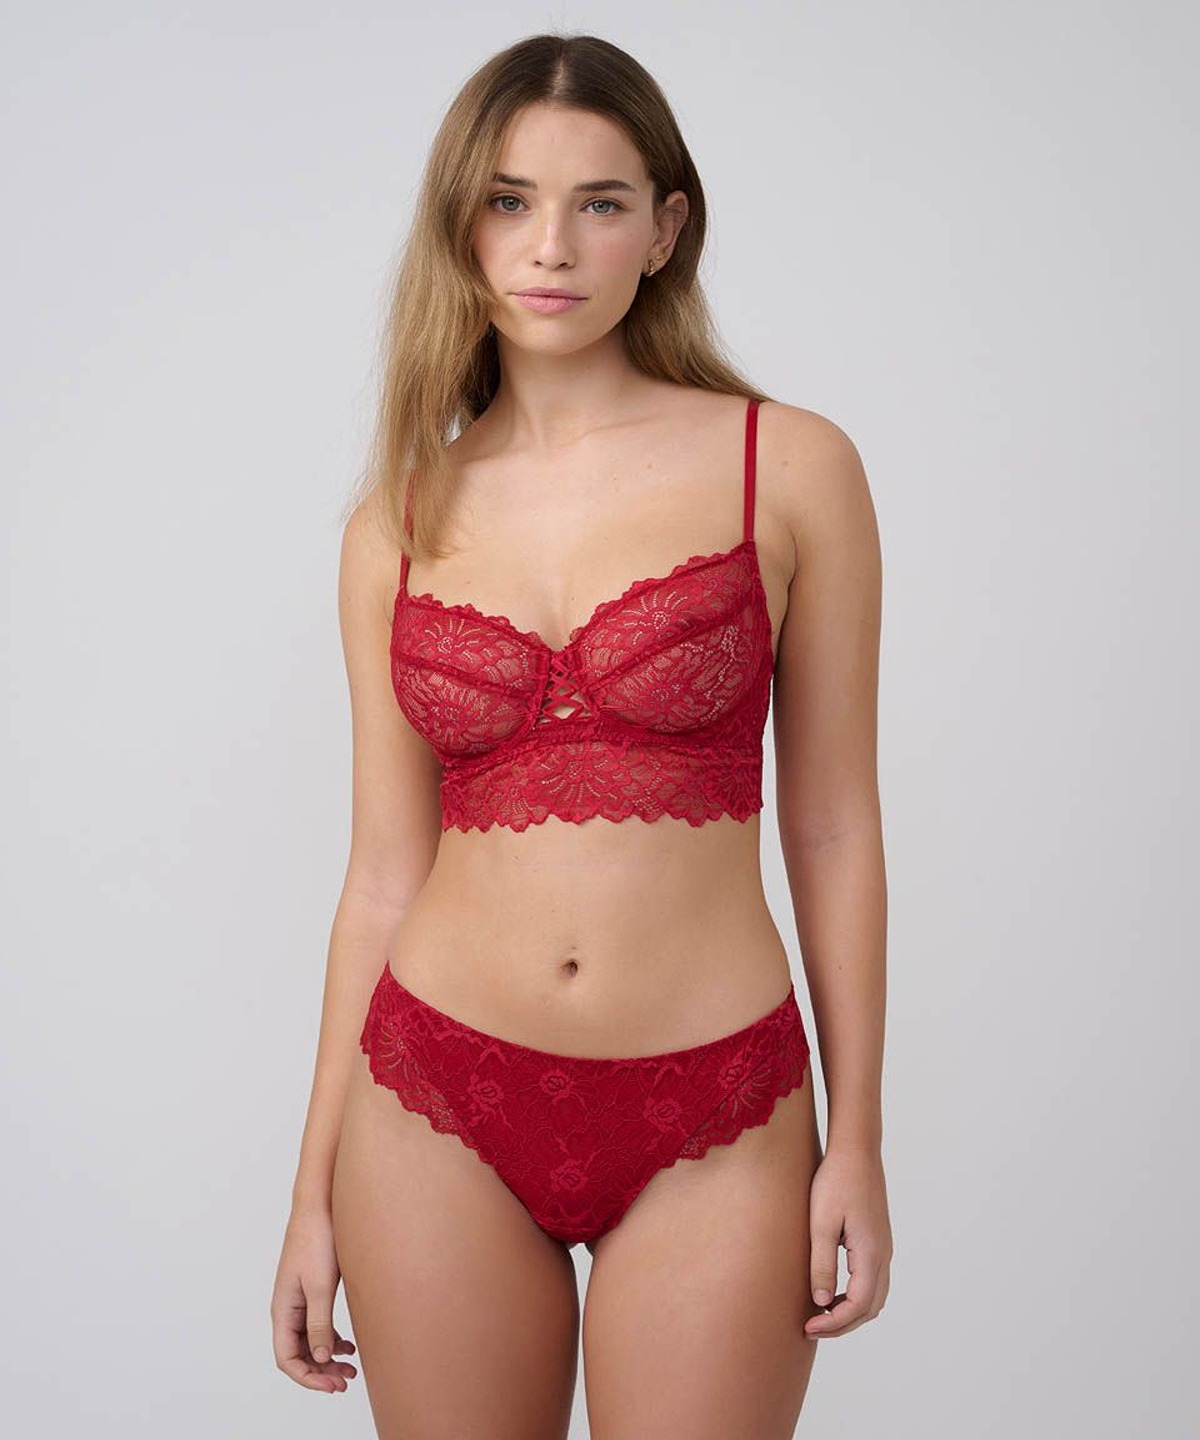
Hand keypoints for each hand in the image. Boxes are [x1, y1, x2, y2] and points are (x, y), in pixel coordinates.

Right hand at [270, 1208, 357, 1392]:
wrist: (321, 1204)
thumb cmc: (317, 1241)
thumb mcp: (320, 1286)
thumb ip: (319, 1324)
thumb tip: (321, 1359)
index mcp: (283, 1309)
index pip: (286, 1358)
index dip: (308, 1377)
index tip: (333, 1385)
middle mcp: (287, 1308)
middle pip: (298, 1353)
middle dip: (320, 1372)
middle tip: (346, 1381)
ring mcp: (300, 1298)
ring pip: (309, 1341)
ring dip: (327, 1358)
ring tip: (351, 1368)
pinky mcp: (313, 1288)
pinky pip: (317, 1324)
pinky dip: (332, 1339)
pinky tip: (350, 1345)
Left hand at [804, 1145, 892, 1339]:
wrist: (856, 1150)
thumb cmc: (835, 1181)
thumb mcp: (822, 1223)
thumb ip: (822, 1264)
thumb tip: (820, 1302)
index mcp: (871, 1253)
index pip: (858, 1306)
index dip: (834, 1323)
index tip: (808, 1327)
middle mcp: (883, 1254)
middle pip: (870, 1307)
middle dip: (843, 1323)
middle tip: (811, 1327)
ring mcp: (883, 1247)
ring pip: (874, 1296)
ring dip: (850, 1311)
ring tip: (820, 1313)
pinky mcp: (878, 1239)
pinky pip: (872, 1280)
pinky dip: (855, 1295)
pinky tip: (831, 1289)